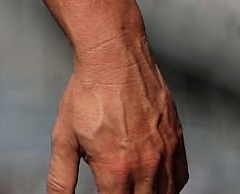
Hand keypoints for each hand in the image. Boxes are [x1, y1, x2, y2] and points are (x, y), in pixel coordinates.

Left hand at [48, 34, 188, 191]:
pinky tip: (151, 181)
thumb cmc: (86, 96)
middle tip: (114, 187)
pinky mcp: (178, 142)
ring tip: (130, 186)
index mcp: (116, 169)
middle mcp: (147, 166)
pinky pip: (179, 179)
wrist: (115, 59)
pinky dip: (167, 186)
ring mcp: (166, 155)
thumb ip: (61, 178)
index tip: (102, 192)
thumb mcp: (63, 138)